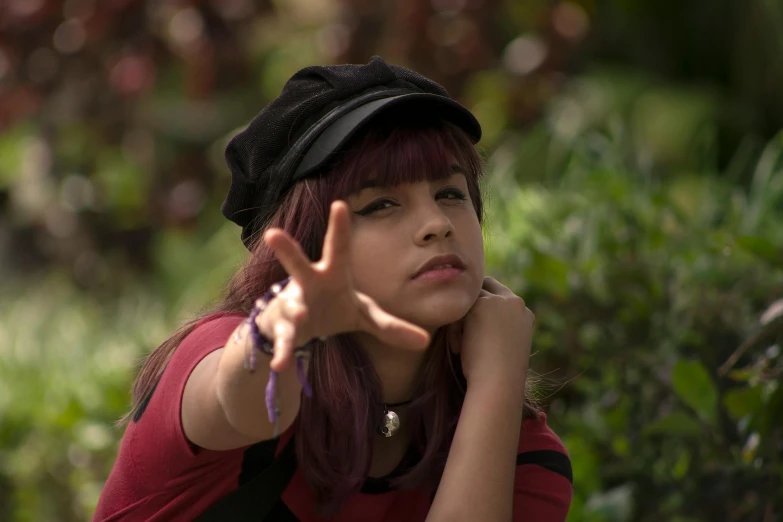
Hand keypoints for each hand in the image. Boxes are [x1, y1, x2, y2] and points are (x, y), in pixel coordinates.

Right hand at [256, 200, 430, 371]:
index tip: (339, 204)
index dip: (339, 227)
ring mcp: (292, 305)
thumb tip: (425, 341)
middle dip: (287, 249)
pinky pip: (285, 340)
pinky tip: (282, 365)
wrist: (297, 328)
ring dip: (295, 309)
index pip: (337, 248)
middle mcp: (308, 284)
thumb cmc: (334, 309)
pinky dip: (284, 352)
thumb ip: (392, 327)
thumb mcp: (365, 316)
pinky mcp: (283, 329)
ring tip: (301, 314)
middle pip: (298, 264)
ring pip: (291, 304)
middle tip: (273, 234)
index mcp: (332, 274)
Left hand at [448, 277, 532, 387]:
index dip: (482, 307)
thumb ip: (494, 328)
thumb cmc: (497, 375)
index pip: (500, 296)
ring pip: (469, 299)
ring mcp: (500, 301)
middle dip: (470, 305)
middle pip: (485, 286)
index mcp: (525, 314)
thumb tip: (472, 323)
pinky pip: (458, 310)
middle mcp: (516, 303)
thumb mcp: (502, 347)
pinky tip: (458, 349)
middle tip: (458, 329)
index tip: (471, 328)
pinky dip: (454, 329)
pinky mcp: (482, 304)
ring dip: (461, 320)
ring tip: (460, 347)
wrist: (498, 383)